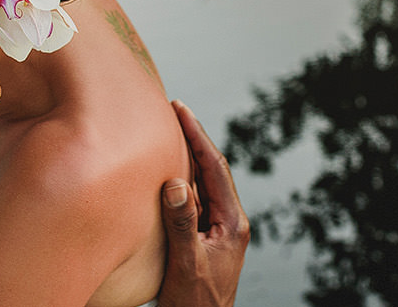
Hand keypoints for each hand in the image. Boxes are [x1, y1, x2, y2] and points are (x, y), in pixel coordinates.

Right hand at [156, 100, 249, 306]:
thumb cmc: (196, 304)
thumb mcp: (186, 263)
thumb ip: (182, 223)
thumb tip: (176, 183)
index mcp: (233, 223)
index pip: (216, 168)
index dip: (198, 136)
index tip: (180, 110)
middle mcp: (230, 222)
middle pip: (211, 170)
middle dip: (193, 139)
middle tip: (173, 111)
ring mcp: (219, 230)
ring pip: (203, 185)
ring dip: (186, 159)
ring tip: (167, 132)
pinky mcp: (206, 238)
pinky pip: (194, 202)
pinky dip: (180, 182)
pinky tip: (165, 173)